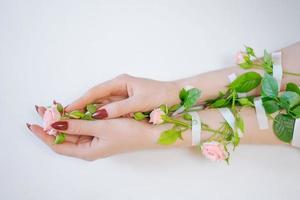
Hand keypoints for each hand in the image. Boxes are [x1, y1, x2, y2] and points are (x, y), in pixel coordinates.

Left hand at [28, 106, 190, 160]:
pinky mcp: (102, 133)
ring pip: (74, 129)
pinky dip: (77, 117)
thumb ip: (78, 125)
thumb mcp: (101, 127)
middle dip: (53, 122)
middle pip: (65, 136)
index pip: (58, 143)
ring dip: (65, 118)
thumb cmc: (129, 133)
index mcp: (87, 151)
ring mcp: (96, 140)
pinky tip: (74, 108)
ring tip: (55, 106)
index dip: (45, 133)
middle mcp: (89, 147)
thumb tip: (55, 123)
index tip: (34, 121)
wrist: (151, 133)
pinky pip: (84, 125)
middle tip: (43, 108)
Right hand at [65, 74, 179, 118]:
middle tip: (67, 117)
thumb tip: (98, 114)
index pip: (95, 91)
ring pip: (101, 103)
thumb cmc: (160, 96)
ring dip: (90, 111)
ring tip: (76, 121)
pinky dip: (101, 114)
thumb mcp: (139, 102)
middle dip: (82, 106)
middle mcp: (118, 86)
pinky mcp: (126, 101)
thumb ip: (119, 108)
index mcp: (120, 82)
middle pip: (96, 97)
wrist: (175, 96)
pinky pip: (109, 108)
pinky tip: (94, 122)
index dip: (81, 101)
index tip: (67, 109)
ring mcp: (122, 94)